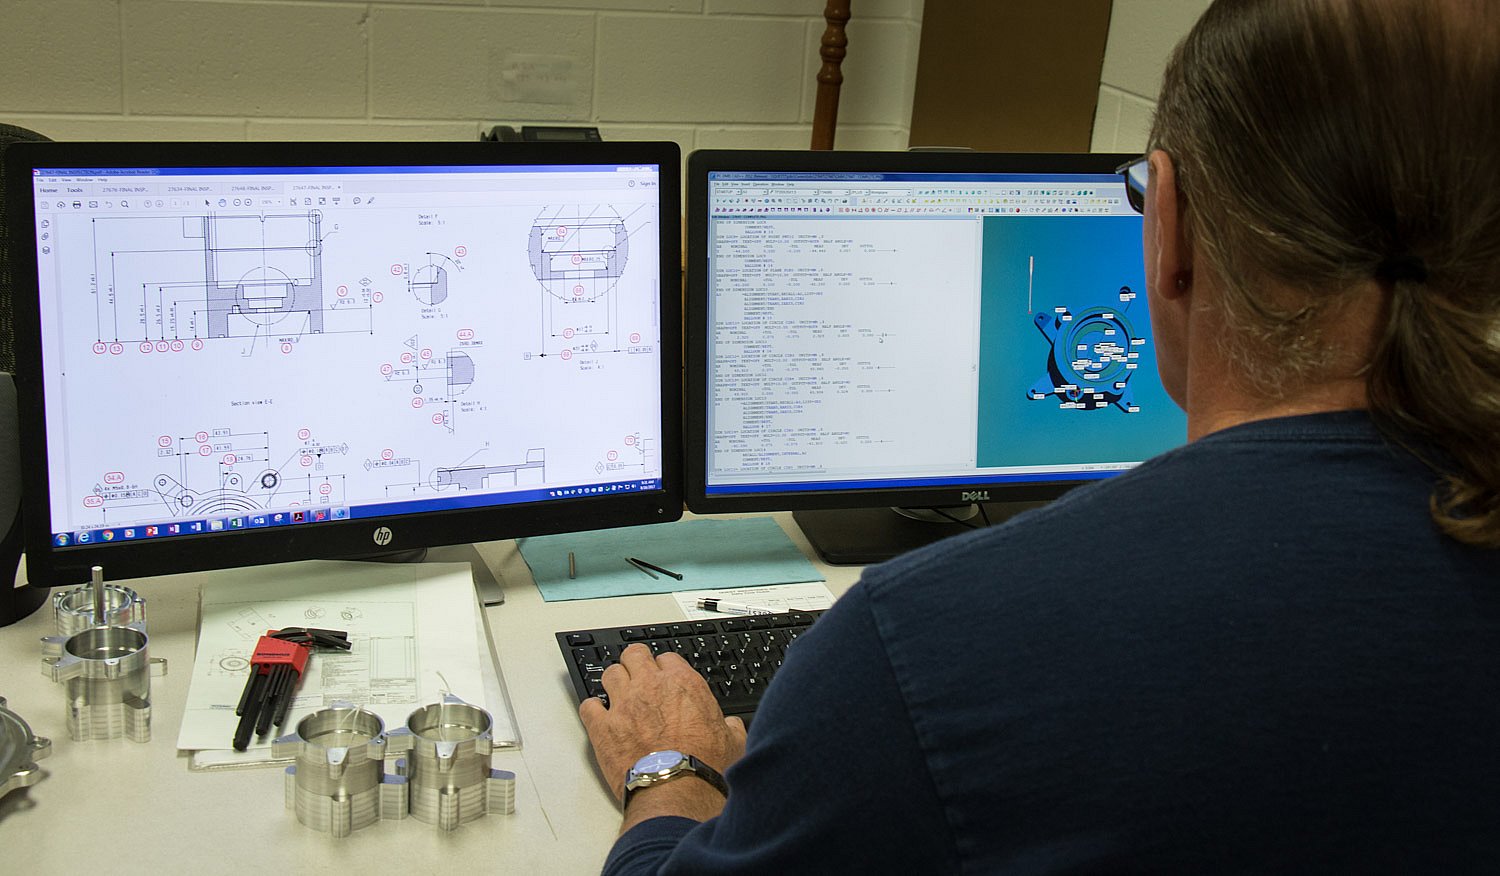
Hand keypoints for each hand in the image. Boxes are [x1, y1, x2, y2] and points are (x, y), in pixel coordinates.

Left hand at [579, 643, 746, 811]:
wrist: (678, 792)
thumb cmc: (704, 768)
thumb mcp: (732, 742)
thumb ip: (729, 726)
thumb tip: (732, 726)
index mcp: (683, 684)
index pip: (667, 658)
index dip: (664, 669)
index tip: (663, 678)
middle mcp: (651, 687)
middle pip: (634, 654)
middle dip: (635, 663)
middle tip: (636, 676)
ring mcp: (624, 705)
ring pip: (610, 674)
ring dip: (613, 683)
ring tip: (617, 694)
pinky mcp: (603, 728)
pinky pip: (589, 706)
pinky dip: (592, 709)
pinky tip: (598, 715)